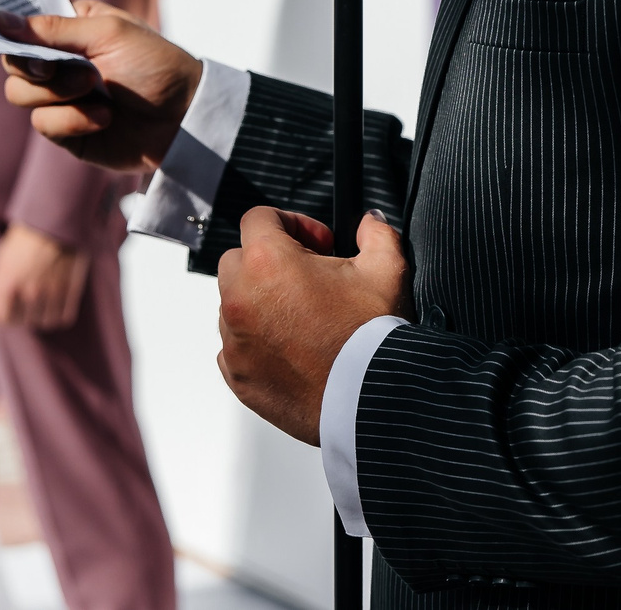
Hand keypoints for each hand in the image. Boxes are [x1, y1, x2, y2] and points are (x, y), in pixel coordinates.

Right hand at [0, 2, 202, 171]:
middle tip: (61, 67)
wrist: (183, 120)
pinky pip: (42, 123)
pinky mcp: (65, 129)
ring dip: (56, 92)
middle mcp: (62, 59)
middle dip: (35, 65)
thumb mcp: (107, 34)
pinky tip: (104, 119)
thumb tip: (0, 20)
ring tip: (94, 90)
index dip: (8, 24)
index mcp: (72, 26)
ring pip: (19, 93)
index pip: (24, 21)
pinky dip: (71, 120)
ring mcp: (61, 96)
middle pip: (12, 60)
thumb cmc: (155, 66)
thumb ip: (53, 28)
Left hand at [0, 222, 89, 331]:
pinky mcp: (71, 290)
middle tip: (26, 297)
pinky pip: (64, 318)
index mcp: (6, 285)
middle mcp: (28, 292)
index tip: (6, 305)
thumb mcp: (0, 261)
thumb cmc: (24, 239)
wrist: (55, 220)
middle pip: (22, 321)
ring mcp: (51, 292)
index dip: (1, 313)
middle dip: (21, 313)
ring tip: (42, 298)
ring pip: (44, 322)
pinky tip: (56, 301)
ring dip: (42, 315)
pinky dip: (59, 313)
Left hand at [215, 207, 408, 443]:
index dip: (292, 223)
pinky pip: (235, 347)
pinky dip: (257, 343)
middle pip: (238, 260)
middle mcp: (239, 300)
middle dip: (270, 262)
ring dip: (260, 303)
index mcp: (268, 263)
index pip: (259, 218)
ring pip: (233, 305)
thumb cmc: (374, 337)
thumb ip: (376, 232)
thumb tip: (370, 221)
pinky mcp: (237, 377)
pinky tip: (293, 349)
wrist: (371, 401)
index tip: (317, 244)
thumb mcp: (386, 269)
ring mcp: (234, 342)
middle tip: (309, 278)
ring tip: (303, 318)